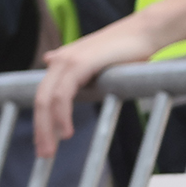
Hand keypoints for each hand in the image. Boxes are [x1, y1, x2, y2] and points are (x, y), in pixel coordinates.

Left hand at [34, 23, 156, 158]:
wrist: (145, 32)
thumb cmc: (126, 51)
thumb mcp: (97, 65)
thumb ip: (77, 72)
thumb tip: (51, 62)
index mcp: (60, 63)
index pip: (43, 96)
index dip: (41, 121)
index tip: (43, 144)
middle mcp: (58, 61)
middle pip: (40, 101)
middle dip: (40, 130)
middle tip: (44, 154)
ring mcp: (67, 60)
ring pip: (48, 100)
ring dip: (48, 127)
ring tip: (52, 149)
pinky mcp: (79, 62)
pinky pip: (63, 94)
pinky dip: (61, 114)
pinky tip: (66, 131)